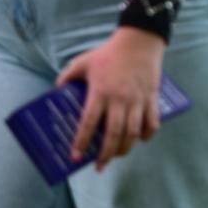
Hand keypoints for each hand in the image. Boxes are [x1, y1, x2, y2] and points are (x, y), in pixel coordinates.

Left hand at [55, 26, 166, 171]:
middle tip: (98, 166)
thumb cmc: (108, 52)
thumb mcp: (83, 61)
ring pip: (132, 133)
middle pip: (113, 135)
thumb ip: (68, 76)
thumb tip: (56, 90)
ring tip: (116, 156)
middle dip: (105, 154)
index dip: (81, 142)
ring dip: (124, 149)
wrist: (139, 41)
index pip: (88, 123)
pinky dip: (147, 135)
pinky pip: (152, 123)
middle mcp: (119, 100)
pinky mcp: (151, 98)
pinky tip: (140, 140)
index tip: (76, 157)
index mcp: (100, 92)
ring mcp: (137, 100)